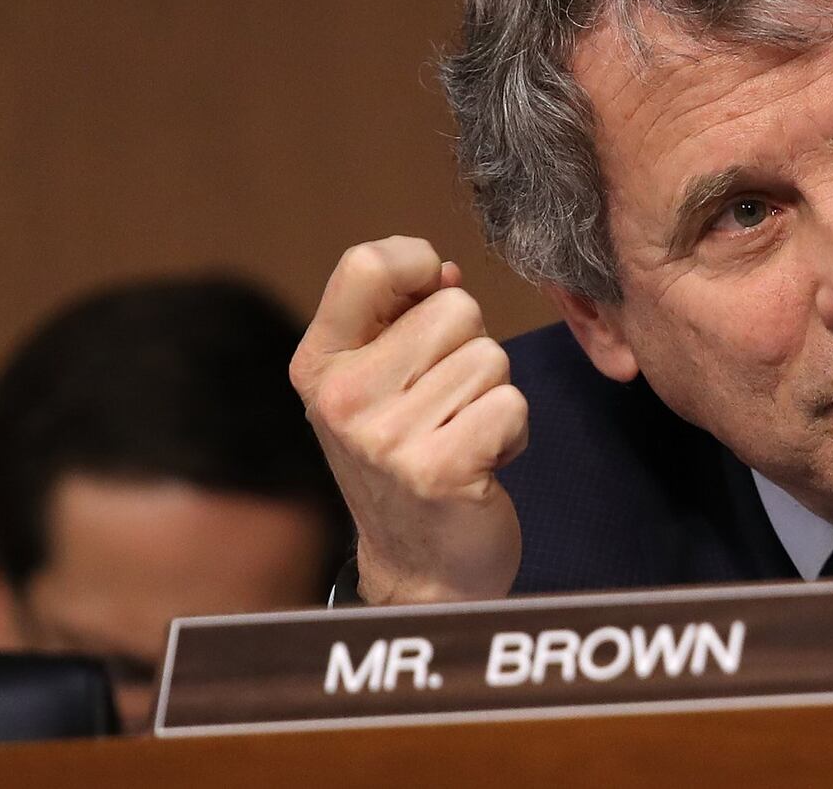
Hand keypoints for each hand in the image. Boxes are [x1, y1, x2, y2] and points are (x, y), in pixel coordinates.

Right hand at [290, 237, 526, 604]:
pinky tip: (482, 462)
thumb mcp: (379, 382)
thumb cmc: (406, 460)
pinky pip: (511, 404)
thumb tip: (444, 271)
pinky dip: (512, 432)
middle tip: (447, 402)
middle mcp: (342, 398)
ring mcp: (386, 437)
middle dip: (470, 348)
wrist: (418, 568)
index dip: (416, 264)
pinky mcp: (438, 470)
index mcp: (320, 364)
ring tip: (462, 434)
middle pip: (454, 307)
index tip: (430, 297)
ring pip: (490, 357)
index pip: (365, 263)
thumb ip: (402, 317)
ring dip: (492, 394)